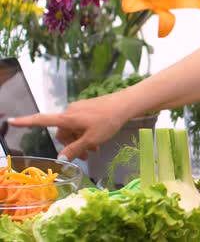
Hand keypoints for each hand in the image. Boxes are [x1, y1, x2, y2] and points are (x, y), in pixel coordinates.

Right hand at [9, 94, 129, 160]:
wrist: (124, 105)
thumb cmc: (108, 121)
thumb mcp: (92, 139)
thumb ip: (75, 149)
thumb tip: (60, 158)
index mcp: (67, 118)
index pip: (42, 120)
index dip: (26, 122)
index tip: (11, 121)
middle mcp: (69, 111)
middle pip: (62, 132)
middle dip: (71, 145)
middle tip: (87, 156)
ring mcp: (79, 109)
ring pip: (73, 129)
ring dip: (81, 140)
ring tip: (95, 149)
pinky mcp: (87, 108)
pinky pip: (81, 123)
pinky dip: (86, 133)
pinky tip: (98, 140)